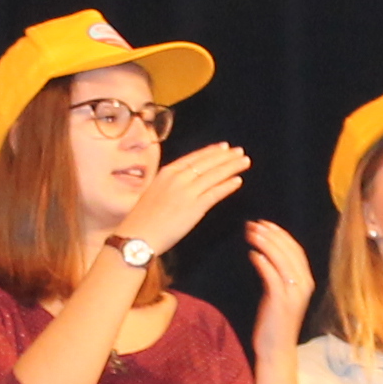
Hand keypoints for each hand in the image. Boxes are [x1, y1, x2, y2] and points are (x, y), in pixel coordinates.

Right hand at [120, 142, 250, 256]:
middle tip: (240, 151)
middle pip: (207, 163)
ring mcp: (187, 192)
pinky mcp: (194, 207)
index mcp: (167, 172)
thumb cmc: (143, 219)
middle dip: (226, 157)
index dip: (212, 151)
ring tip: (245, 162)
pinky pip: (215, 193)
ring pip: (214, 175)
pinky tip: (238, 181)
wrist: (137, 236)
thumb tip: (184, 179)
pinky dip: (227, 186)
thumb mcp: (155, 191)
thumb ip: (170, 184)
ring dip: (232, 167)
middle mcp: (178, 178)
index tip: (224, 147)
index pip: (195, 157)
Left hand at [243, 218, 313, 347]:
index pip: (296, 250)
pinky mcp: (281, 302)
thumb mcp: (279, 294)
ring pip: (282, 260)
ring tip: (251, 234)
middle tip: (254, 224)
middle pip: (289, 251)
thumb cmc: (274, 322)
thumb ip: (277, 276)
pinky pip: (273, 276)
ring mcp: (294, 294)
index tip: (264, 224)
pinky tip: (252, 254)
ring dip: (265, 244)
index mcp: (306, 281)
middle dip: (271, 234)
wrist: (276, 350)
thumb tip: (264, 255)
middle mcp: (304, 285)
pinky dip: (263, 263)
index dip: (280, 234)